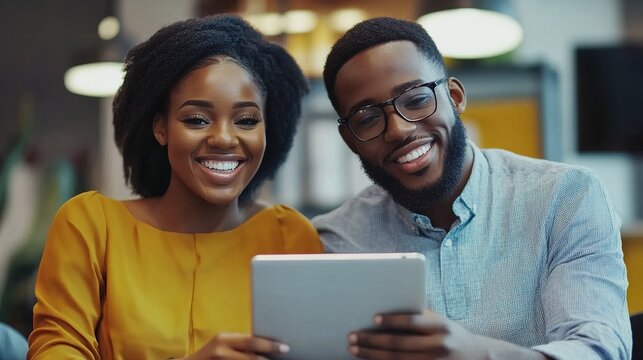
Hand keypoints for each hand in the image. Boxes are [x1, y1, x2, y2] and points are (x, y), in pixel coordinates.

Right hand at [179, 333, 288, 359]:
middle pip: (250, 357)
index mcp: (225, 338)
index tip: (285, 348)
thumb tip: (265, 344)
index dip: (269, 345)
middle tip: (284, 353)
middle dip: (268, 357)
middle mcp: (221, 349)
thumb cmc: (212, 353)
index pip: (251, 341)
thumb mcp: (224, 344)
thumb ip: (240, 344)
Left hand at [347, 310, 484, 359]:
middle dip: (372, 340)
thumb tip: (386, 311)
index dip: (391, 321)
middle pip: (399, 344)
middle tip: (352, 337)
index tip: (373, 319)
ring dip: (372, 355)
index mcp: (440, 326)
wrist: (478, 357)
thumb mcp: (441, 321)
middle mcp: (438, 345)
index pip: (412, 322)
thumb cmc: (452, 334)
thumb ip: (419, 316)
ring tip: (354, 350)